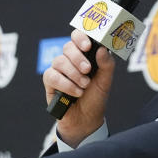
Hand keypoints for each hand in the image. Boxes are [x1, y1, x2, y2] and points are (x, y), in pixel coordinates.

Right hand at [43, 29, 114, 146]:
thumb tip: (102, 49)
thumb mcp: (106, 81)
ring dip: (74, 74)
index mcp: (84, 55)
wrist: (86, 120)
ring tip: (84, 86)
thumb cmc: (95, 98)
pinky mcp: (50, 81)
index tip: (87, 46)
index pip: (78, 37)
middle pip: (68, 47)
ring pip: (59, 61)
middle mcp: (70, 59)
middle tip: (87, 70)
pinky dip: (66, 84)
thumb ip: (107, 64)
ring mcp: (58, 70)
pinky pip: (52, 76)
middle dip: (78, 58)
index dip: (80, 37)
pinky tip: (76, 93)